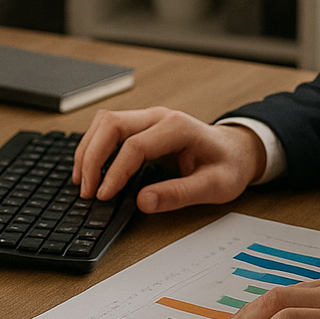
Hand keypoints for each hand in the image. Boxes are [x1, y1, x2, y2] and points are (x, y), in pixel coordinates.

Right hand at [72, 107, 264, 212]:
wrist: (236, 151)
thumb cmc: (228, 166)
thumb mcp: (213, 186)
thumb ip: (179, 194)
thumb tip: (143, 201)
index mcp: (178, 128)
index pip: (135, 145)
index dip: (115, 172)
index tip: (103, 196)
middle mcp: (160, 117)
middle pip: (112, 124)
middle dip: (92, 157)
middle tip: (86, 190)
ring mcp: (149, 118)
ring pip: (105, 122)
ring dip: (89, 149)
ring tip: (83, 181)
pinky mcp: (141, 126)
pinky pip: (109, 129)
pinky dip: (95, 147)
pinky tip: (91, 169)